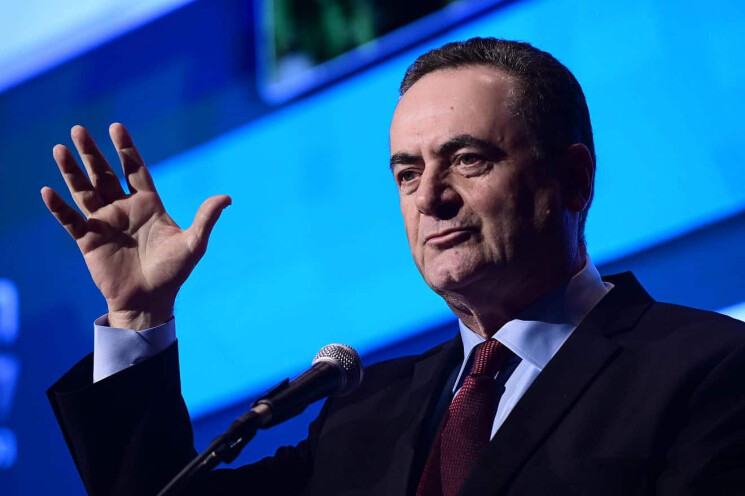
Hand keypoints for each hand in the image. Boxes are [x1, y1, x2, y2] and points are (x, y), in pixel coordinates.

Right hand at [41, 124, 230, 329]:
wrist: (150, 302)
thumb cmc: (174, 273)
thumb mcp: (194, 244)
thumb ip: (205, 219)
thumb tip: (227, 197)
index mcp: (148, 204)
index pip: (135, 169)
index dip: (126, 149)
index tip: (116, 127)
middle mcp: (124, 208)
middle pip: (105, 174)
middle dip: (92, 153)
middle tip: (79, 129)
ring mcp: (104, 223)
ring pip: (84, 191)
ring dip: (71, 172)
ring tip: (59, 149)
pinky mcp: (88, 241)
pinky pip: (71, 221)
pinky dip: (59, 208)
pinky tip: (48, 192)